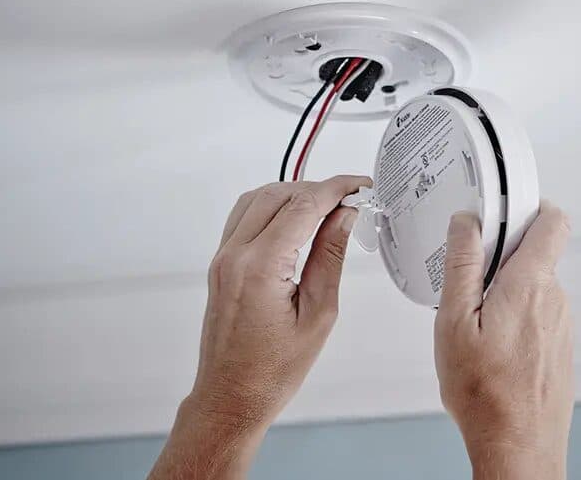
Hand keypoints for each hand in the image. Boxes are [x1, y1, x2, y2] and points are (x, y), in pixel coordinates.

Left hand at [149, 175, 370, 479]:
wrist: (232, 395)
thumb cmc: (273, 369)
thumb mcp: (319, 313)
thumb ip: (330, 256)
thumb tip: (344, 216)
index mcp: (261, 267)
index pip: (303, 206)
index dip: (337, 189)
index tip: (359, 185)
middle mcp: (235, 255)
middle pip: (279, 194)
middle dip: (317, 189)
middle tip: (350, 200)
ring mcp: (223, 258)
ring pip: (258, 199)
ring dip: (293, 194)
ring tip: (326, 209)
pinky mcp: (220, 264)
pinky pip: (243, 217)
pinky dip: (271, 208)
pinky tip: (295, 221)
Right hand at [435, 201, 572, 479]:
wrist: (518, 447)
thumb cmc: (485, 394)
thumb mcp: (455, 322)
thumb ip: (463, 266)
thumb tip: (466, 225)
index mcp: (530, 286)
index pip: (552, 221)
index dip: (530, 205)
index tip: (502, 209)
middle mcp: (555, 300)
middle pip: (536, 253)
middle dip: (502, 256)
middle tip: (469, 280)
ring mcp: (561, 325)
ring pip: (533, 285)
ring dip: (505, 289)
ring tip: (475, 322)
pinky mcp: (559, 346)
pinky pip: (537, 313)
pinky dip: (513, 315)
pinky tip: (490, 344)